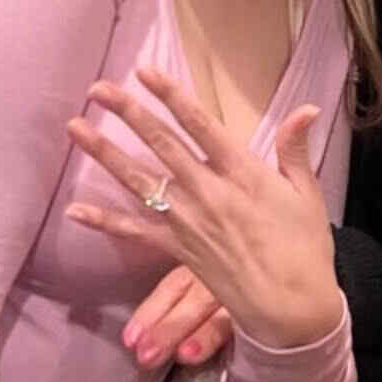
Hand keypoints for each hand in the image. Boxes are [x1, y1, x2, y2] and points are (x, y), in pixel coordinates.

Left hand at [66, 68, 343, 350]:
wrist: (291, 310)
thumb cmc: (305, 248)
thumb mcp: (307, 194)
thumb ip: (295, 148)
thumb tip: (308, 108)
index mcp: (242, 172)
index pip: (200, 124)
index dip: (171, 95)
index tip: (145, 71)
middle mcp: (208, 192)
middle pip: (161, 143)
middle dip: (128, 112)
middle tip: (98, 88)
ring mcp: (188, 222)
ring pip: (139, 180)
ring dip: (104, 153)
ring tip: (75, 127)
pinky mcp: (177, 250)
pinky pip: (135, 232)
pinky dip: (104, 222)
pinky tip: (74, 210)